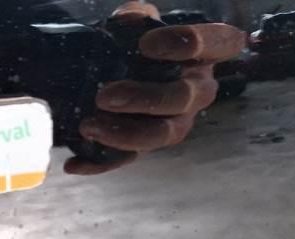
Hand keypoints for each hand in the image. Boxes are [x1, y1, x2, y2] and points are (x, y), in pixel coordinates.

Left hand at [65, 2, 245, 174]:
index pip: (220, 43)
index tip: (146, 45)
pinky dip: (99, 164)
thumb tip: (130, 20)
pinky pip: (127, 158)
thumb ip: (134, 18)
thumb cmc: (138, 45)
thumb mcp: (137, 25)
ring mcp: (176, 123)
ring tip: (88, 127)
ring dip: (124, 134)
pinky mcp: (147, 145)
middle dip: (144, 99)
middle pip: (182, 98)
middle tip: (104, 96)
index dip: (189, 44)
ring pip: (161, 135)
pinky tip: (74, 164)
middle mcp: (197, 91)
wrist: (119, 74)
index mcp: (204, 54)